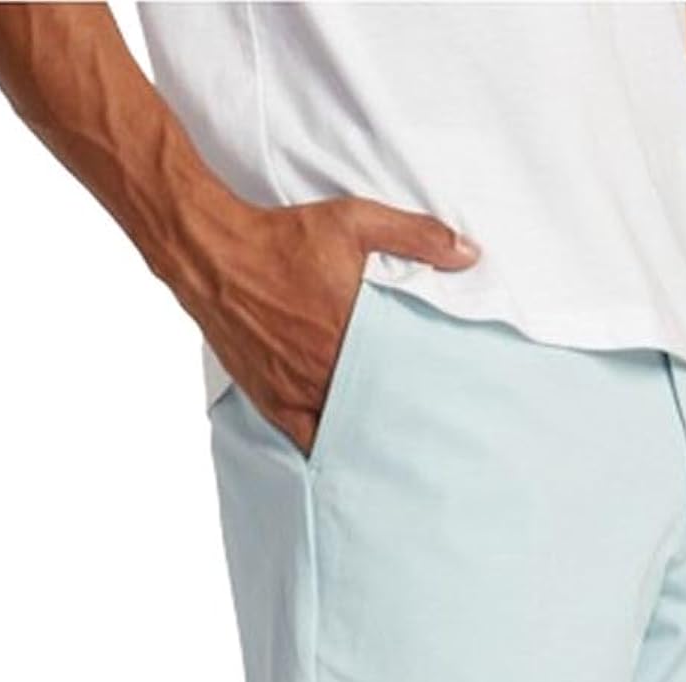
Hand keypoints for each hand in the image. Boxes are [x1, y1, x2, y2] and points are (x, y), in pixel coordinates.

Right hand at [183, 194, 479, 455]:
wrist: (216, 256)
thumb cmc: (284, 237)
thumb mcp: (355, 221)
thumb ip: (417, 237)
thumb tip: (469, 253)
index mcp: (354, 331)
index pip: (405, 377)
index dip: (429, 394)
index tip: (451, 404)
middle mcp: (326, 369)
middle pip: (377, 410)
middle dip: (402, 421)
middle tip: (431, 436)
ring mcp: (298, 391)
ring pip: (345, 431)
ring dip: (368, 438)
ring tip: (396, 452)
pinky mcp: (273, 401)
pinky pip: (306, 440)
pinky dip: (328, 449)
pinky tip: (347, 457)